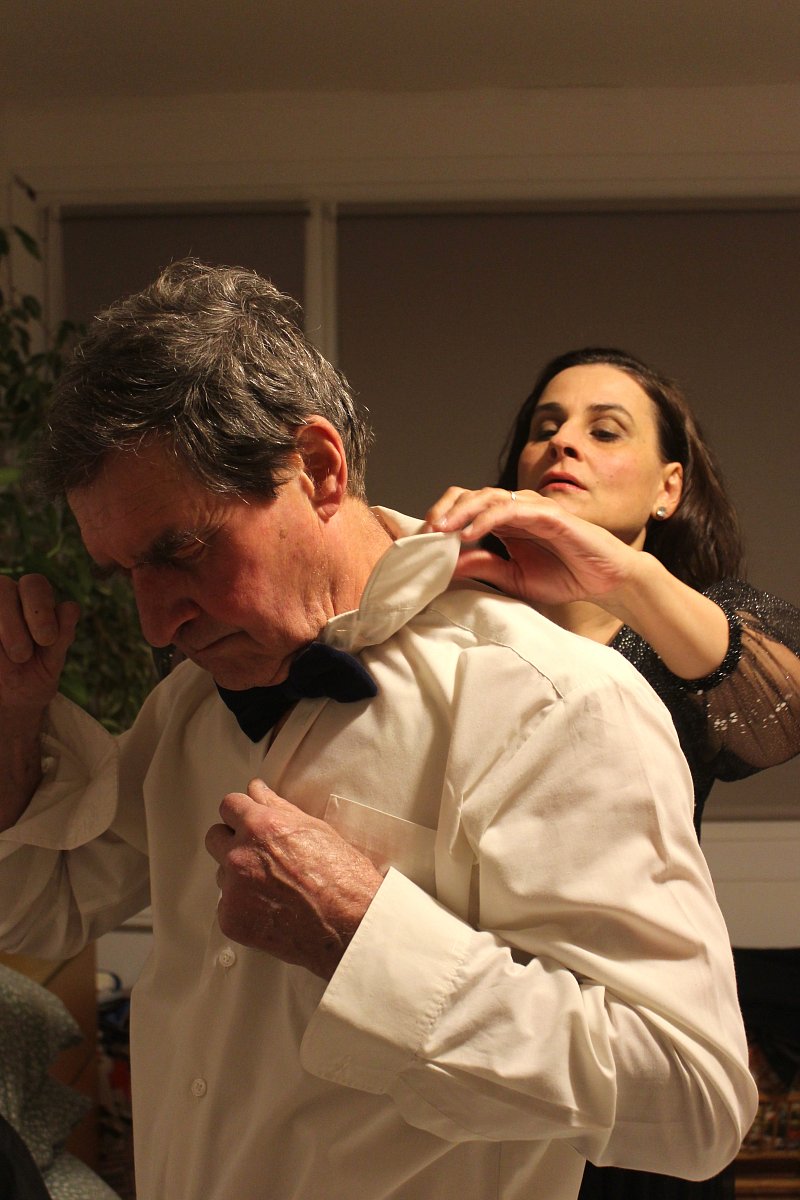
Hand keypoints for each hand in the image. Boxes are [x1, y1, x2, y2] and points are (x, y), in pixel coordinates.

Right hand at [0, 574, 79, 712]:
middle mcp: (4, 597)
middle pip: (2, 587)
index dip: (40, 607)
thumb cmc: (33, 674)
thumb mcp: (50, 661)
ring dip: (3, 629)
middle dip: (13, 622)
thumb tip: (71, 608)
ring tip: (14, 660)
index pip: (33, 583)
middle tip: (23, 654)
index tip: (47, 640)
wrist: (7, 701)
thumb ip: (62, 635)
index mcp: (31, 599)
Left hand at [205, 778, 384, 979]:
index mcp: (260, 826)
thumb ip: (278, 807)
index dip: (241, 813)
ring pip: (222, 873)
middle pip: (214, 837)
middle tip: (258, 854)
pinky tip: (271, 909)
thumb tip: (258, 791)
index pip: (228, 805)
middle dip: (232, 841)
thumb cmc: (343, 878)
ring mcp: (233, 889)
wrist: (350, 924)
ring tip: (273, 887)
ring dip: (238, 876)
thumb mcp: (315, 829)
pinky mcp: (231, 919)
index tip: (247, 820)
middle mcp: (240, 855)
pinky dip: (243, 907)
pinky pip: (226, 905)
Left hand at [424, 486, 639, 608]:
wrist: (605, 580)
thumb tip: (449, 565)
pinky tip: (469, 535)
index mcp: (505, 523)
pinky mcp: (548, 513)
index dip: (442, 519)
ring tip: (440, 530)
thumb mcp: (514, 578)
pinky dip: (487, 519)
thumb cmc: (566, 575)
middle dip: (443, 510)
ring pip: (487, 497)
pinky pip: (511, 509)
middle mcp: (515, 509)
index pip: (465, 509)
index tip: (421, 540)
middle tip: (423, 531)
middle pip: (469, 496)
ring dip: (460, 511)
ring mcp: (532, 508)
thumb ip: (485, 567)